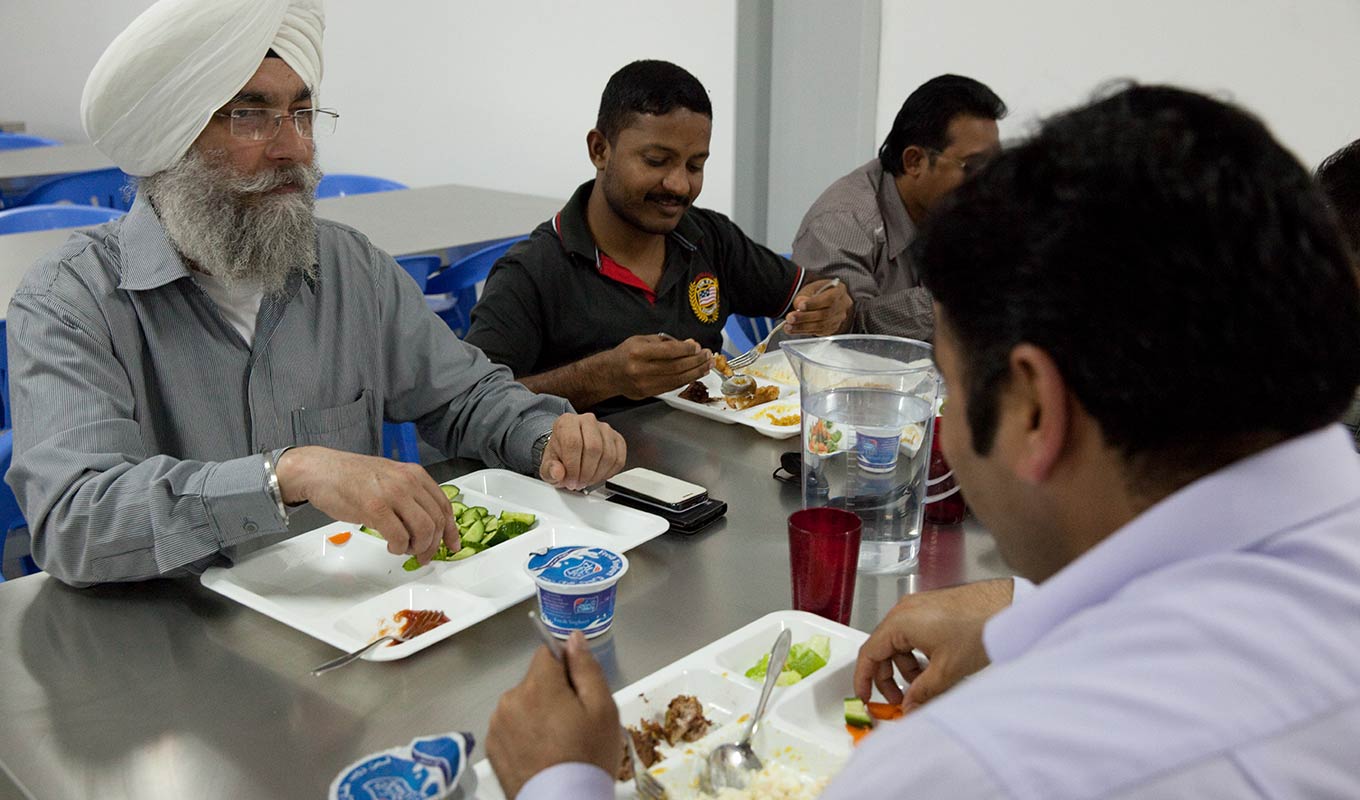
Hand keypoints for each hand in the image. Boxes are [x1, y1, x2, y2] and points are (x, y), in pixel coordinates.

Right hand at [275, 446, 458, 564]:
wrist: (320, 470)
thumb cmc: (351, 477)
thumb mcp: (390, 478)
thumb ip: (410, 495)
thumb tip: (427, 523)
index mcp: (414, 474)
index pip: (443, 505)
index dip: (450, 530)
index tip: (451, 545)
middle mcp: (407, 482)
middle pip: (436, 521)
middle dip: (432, 544)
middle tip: (422, 555)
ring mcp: (392, 494)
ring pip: (423, 531)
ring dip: (417, 548)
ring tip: (405, 550)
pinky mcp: (375, 508)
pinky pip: (399, 537)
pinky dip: (399, 548)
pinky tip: (392, 546)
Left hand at [488, 632, 621, 797]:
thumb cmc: (587, 756)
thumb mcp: (602, 708)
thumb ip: (586, 668)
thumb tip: (573, 638)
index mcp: (537, 685)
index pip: (547, 653)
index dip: (566, 668)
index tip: (578, 693)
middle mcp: (510, 699)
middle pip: (535, 681)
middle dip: (553, 694)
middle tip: (573, 723)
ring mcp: (497, 724)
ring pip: (522, 703)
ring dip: (536, 713)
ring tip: (556, 742)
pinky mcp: (492, 746)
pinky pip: (510, 726)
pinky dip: (523, 734)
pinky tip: (540, 753)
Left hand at [539, 413, 626, 490]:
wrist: (570, 447)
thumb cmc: (560, 453)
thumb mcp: (547, 464)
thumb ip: (550, 470)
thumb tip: (558, 473)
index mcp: (567, 422)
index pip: (573, 443)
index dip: (573, 467)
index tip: (571, 481)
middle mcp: (587, 421)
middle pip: (593, 448)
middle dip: (586, 473)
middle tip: (579, 483)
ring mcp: (605, 428)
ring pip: (608, 455)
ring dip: (598, 474)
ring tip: (587, 480)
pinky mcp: (617, 438)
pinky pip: (619, 459)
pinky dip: (609, 473)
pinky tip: (598, 475)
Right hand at [606, 334, 711, 398]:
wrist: (610, 373)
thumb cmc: (627, 353)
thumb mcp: (642, 340)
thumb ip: (666, 342)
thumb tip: (690, 345)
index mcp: (638, 352)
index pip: (668, 351)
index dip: (686, 349)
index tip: (698, 347)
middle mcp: (640, 369)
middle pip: (676, 367)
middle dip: (695, 361)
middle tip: (708, 355)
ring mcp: (645, 384)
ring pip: (677, 379)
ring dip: (696, 372)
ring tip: (707, 365)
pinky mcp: (649, 394)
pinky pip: (672, 387)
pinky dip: (686, 380)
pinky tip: (695, 374)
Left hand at [784, 278, 852, 334]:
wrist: (819, 299)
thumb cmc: (816, 292)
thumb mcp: (809, 289)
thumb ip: (804, 295)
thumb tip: (800, 303)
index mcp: (840, 290)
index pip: (829, 299)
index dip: (814, 303)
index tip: (800, 306)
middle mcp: (843, 305)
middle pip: (825, 314)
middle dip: (805, 317)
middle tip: (790, 318)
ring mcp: (839, 318)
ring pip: (821, 325)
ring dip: (802, 327)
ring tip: (788, 326)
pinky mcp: (832, 328)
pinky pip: (818, 332)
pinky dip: (804, 331)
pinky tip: (793, 329)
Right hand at [854, 578, 1013, 710]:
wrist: (1007, 606)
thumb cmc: (979, 626)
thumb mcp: (947, 669)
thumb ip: (922, 693)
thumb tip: (908, 707)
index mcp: (900, 622)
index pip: (869, 654)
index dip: (864, 679)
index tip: (865, 696)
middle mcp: (904, 611)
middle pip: (883, 650)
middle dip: (889, 678)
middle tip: (901, 700)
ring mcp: (917, 608)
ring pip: (900, 644)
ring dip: (907, 668)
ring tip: (926, 685)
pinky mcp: (930, 608)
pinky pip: (912, 635)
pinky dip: (917, 654)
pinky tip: (935, 668)